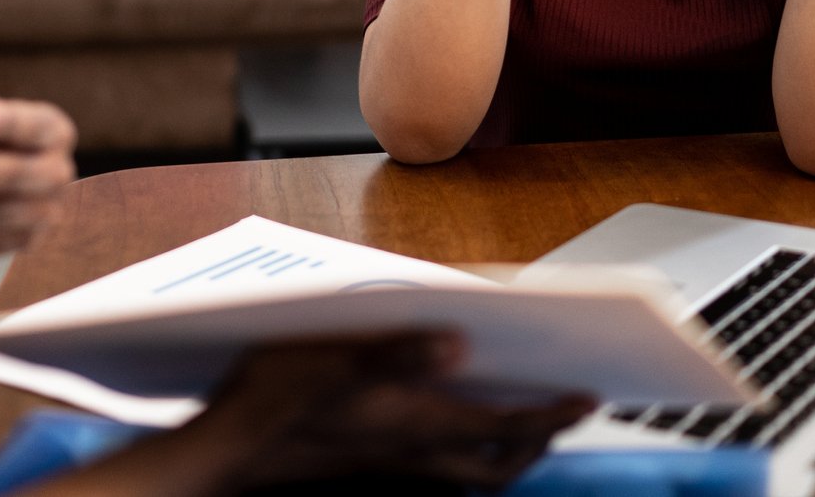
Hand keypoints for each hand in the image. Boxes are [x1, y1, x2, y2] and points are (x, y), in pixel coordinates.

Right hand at [200, 332, 594, 489]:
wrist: (224, 454)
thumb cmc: (270, 403)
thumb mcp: (328, 362)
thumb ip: (396, 353)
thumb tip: (457, 342)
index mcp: (412, 424)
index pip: (504, 428)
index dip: (551, 415)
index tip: (590, 397)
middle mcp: (412, 452)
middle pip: (499, 464)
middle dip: (541, 439)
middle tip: (568, 409)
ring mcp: (393, 467)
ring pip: (472, 472)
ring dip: (507, 448)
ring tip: (525, 415)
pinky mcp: (373, 468)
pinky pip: (440, 470)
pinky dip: (464, 450)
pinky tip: (454, 423)